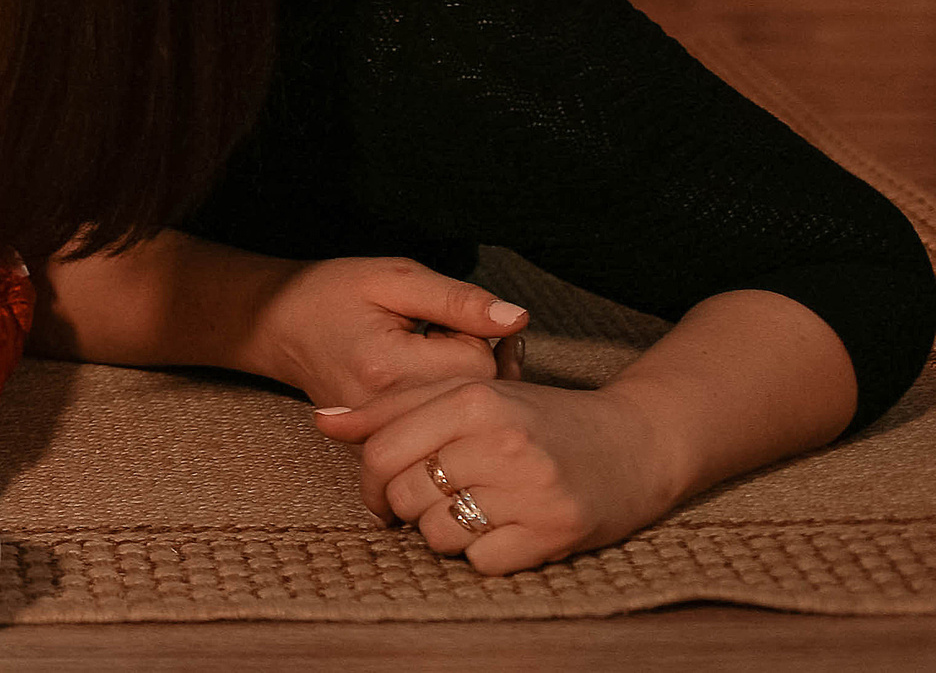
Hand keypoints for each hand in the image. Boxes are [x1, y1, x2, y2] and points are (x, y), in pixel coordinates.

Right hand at [248, 257, 529, 410]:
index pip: (480, 366)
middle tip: (445, 335)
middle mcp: (386, 412)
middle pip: (476, 404)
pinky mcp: (379, 446)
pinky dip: (442, 411)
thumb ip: (457, 299)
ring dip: (461, 390)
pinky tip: (426, 384)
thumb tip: (517, 319)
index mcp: (390, 367)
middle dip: (477, 366)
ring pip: (459, 425)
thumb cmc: (332, 293)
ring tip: (434, 357)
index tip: (450, 320)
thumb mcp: (394, 277)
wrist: (277, 324)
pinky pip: (435, 436)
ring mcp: (380, 436)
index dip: (480, 336)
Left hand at [314, 378, 686, 574]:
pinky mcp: (556, 531)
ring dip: (443, 532)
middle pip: (405, 496)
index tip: (378, 493)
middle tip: (429, 502)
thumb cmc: (538, 418)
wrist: (636, 442)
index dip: (368, 482)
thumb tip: (322, 421)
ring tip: (471, 511)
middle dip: (405, 507)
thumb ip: (392, 408)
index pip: (382, 451)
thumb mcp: (467, 394)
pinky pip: (481, 562)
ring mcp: (530, 489)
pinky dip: (482, 553)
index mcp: (473, 399)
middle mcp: (501, 442)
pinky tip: (502, 528)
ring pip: (437, 534)